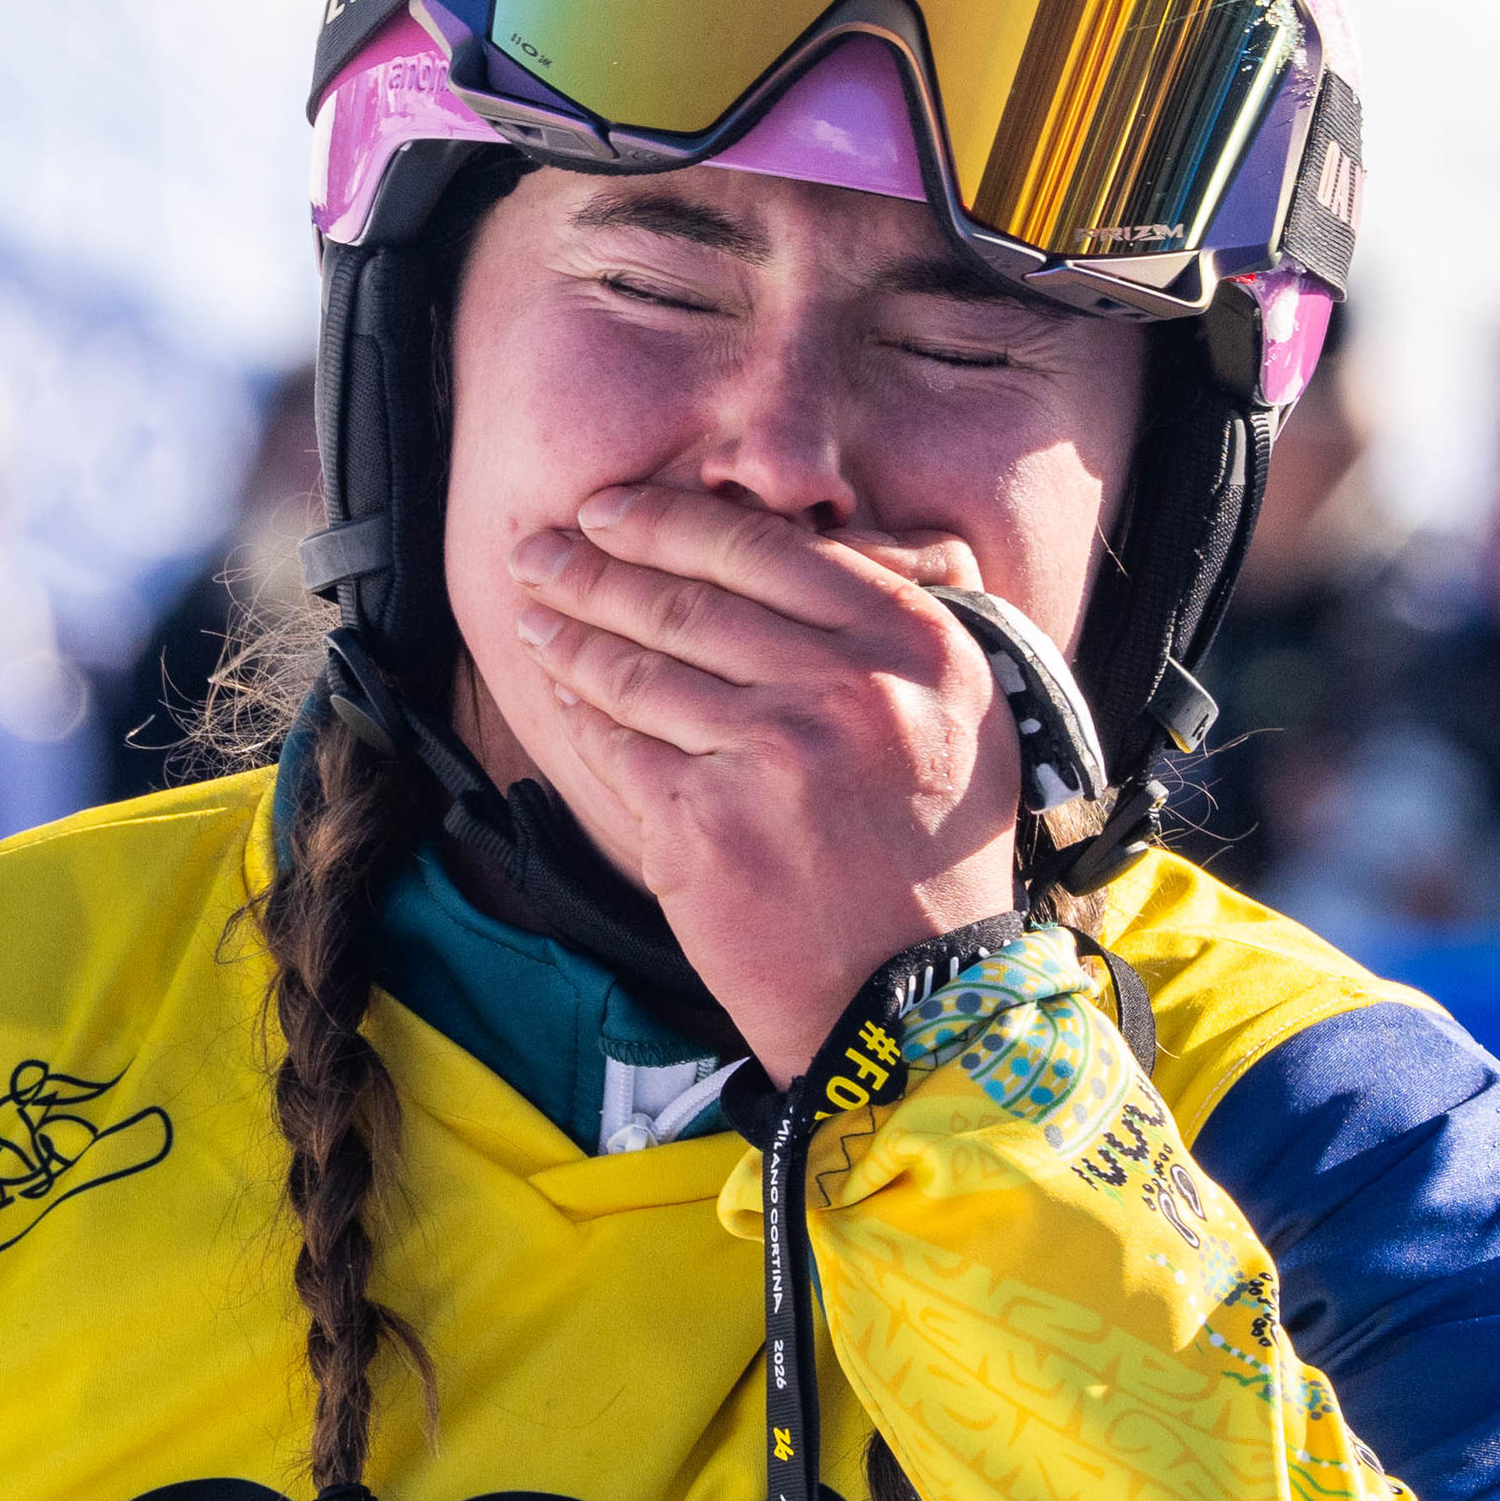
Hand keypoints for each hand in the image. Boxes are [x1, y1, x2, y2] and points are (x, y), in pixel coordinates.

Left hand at [500, 482, 1021, 1069]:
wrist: (913, 991)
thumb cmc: (934, 858)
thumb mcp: (966, 716)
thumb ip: (898, 626)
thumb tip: (825, 542)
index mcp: (911, 643)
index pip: (763, 551)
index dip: (666, 520)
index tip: (608, 510)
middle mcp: (846, 686)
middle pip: (685, 602)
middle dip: (591, 569)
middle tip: (538, 552)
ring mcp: (771, 753)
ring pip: (640, 671)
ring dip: (570, 637)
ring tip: (533, 620)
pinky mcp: (707, 823)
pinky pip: (620, 749)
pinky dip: (582, 718)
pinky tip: (560, 699)